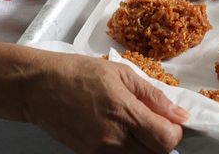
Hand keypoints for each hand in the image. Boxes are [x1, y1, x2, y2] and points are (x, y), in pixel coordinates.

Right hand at [32, 52, 186, 153]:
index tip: (171, 119)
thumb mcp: (120, 73)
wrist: (39, 87)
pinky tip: (118, 132)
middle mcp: (114, 138)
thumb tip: (179, 114)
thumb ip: (152, 95)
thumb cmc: (78, 72)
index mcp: (125, 112)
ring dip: (145, 147)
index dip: (175, 131)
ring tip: (134, 125)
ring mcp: (100, 151)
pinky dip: (126, 149)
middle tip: (154, 122)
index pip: (166, 140)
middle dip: (162, 140)